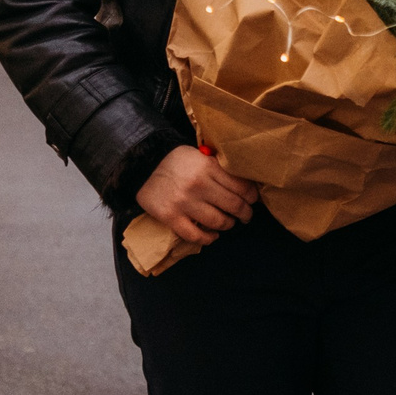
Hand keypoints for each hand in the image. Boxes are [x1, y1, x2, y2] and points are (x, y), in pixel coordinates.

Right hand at [137, 146, 259, 246]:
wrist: (142, 165)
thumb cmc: (176, 161)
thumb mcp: (201, 156)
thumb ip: (219, 169)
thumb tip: (246, 185)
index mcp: (208, 167)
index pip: (241, 187)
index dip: (252, 196)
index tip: (253, 200)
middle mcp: (199, 185)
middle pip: (234, 206)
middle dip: (245, 213)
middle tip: (246, 215)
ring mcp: (184, 203)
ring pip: (219, 222)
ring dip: (228, 225)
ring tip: (228, 222)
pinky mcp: (171, 217)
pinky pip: (196, 235)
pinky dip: (208, 238)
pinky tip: (213, 235)